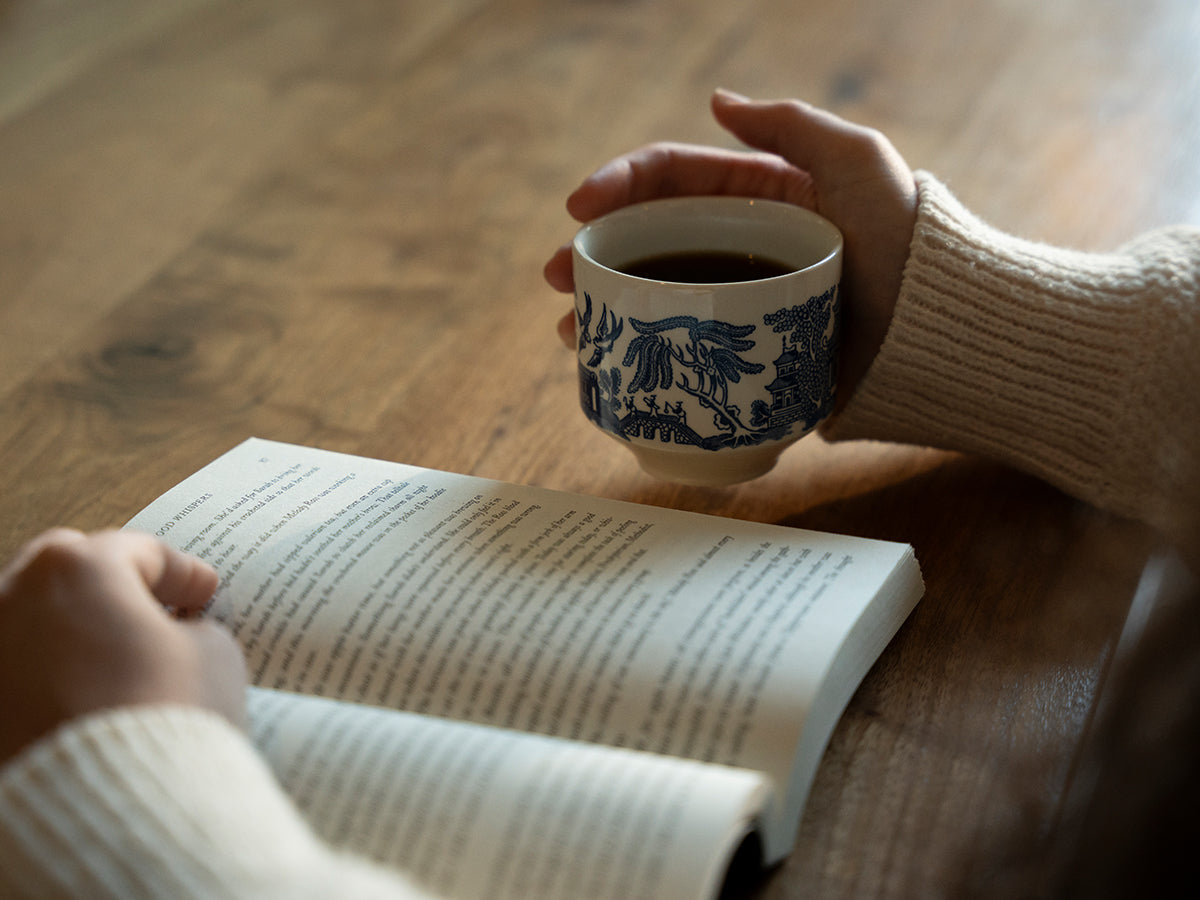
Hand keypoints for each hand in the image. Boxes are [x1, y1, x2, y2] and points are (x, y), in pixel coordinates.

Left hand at [0, 528, 245, 763]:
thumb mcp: (214, 653)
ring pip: (33, 623)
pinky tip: (88, 697)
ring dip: (74, 631)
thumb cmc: (167, 715)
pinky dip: (49, 675)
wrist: (117, 808)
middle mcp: (12, 598)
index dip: (182, 572)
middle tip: (156, 612)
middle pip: (67, 573)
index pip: (138, 553)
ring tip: (120, 660)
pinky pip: (19, 673)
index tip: (204, 593)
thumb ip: (193, 628)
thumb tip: (177, 635)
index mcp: (75, 567)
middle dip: (113, 587)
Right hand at [545, 89, 917, 411]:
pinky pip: (683, 349)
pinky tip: (608, 368)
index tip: (579, 207)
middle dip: (593, 254)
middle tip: (556, 276)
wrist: (939, 330)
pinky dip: (641, 356)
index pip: (671, 179)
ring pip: (655, 299)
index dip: (618, 184)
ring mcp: (739, 302)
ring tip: (571, 331)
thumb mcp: (856, 160)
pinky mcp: (747, 353)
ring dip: (604, 309)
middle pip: (648, 242)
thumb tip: (716, 100)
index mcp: (756, 194)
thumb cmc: (905, 237)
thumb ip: (789, 124)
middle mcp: (740, 246)